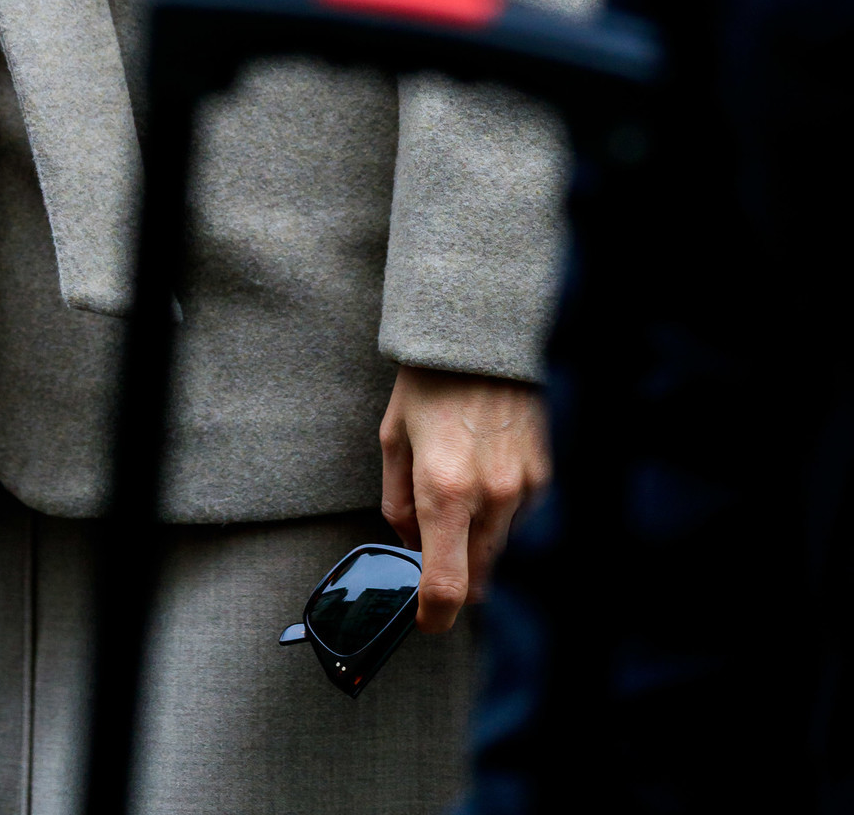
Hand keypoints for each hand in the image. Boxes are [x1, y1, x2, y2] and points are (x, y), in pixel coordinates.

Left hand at [379, 365, 549, 632]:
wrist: (487, 329)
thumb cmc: (432, 379)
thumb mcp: (395, 436)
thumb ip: (398, 503)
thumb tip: (412, 548)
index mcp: (445, 489)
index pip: (447, 586)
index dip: (435, 616)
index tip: (428, 620)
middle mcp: (493, 495)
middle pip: (481, 579)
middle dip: (458, 575)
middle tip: (441, 546)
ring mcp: (530, 486)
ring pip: (508, 551)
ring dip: (486, 542)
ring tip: (469, 489)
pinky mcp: (553, 472)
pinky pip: (532, 519)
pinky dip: (513, 516)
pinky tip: (496, 475)